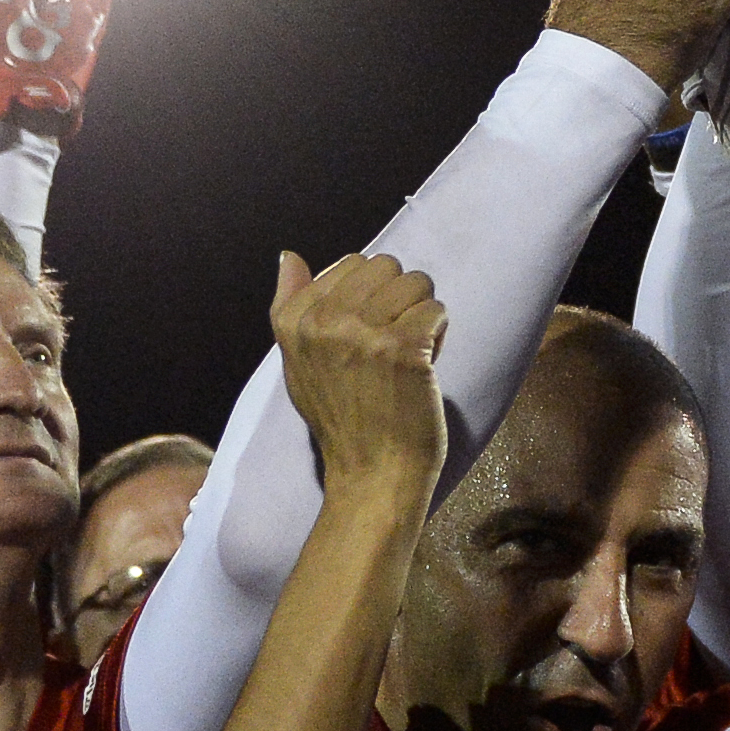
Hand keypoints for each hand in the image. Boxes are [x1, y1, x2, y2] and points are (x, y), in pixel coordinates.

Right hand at [271, 250, 447, 506]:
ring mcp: (363, 332)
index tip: (368, 334)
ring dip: (423, 313)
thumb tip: (289, 255)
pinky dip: (439, 333)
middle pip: (386, 266)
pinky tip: (425, 363)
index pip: (351, 264)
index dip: (372, 295)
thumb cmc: (341, 422)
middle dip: (401, 298)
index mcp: (294, 321)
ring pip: (416, 281)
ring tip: (410, 351)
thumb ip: (291, 307)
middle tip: (395, 341)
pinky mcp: (402, 346)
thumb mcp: (298, 365)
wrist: (371, 475)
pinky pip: (436, 308)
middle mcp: (323, 321)